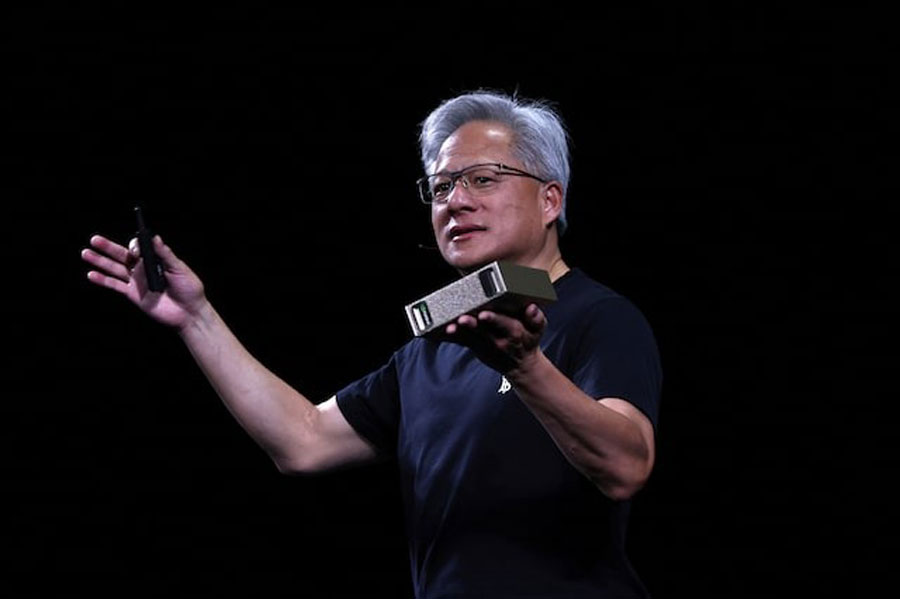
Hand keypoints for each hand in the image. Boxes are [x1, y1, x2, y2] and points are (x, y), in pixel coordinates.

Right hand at [81, 234, 207, 329]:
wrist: (189, 313)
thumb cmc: (189, 289)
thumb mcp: (179, 269)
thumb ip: (165, 254)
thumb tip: (155, 237)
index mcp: (155, 259)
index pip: (138, 247)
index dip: (134, 246)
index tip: (135, 251)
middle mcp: (143, 268)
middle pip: (122, 255)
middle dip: (108, 247)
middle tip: (94, 239)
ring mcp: (137, 281)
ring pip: (115, 268)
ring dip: (100, 261)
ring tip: (85, 253)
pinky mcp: (133, 294)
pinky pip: (115, 286)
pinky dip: (103, 280)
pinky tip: (91, 274)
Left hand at [443, 303, 546, 372]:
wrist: (521, 366)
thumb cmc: (528, 342)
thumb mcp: (538, 330)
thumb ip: (536, 318)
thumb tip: (532, 308)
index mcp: (514, 331)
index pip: (504, 324)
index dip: (494, 319)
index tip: (484, 314)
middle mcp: (498, 339)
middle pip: (483, 330)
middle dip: (472, 324)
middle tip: (462, 319)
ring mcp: (484, 344)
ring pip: (469, 337)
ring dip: (458, 332)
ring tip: (449, 328)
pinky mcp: (474, 347)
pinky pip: (460, 341)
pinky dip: (449, 336)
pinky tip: (437, 331)